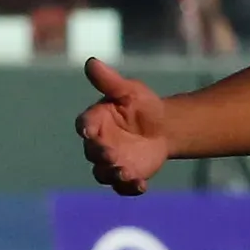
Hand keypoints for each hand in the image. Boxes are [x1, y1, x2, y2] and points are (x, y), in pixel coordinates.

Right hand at [76, 57, 171, 195]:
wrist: (163, 128)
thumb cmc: (142, 105)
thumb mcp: (130, 91)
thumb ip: (109, 81)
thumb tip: (91, 62)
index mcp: (96, 120)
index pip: (85, 125)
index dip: (86, 128)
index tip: (90, 131)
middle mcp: (98, 143)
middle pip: (92, 152)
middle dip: (101, 155)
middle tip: (114, 155)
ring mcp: (110, 162)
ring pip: (104, 173)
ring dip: (113, 175)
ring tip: (128, 173)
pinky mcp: (125, 176)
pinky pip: (122, 187)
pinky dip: (130, 188)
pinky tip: (142, 185)